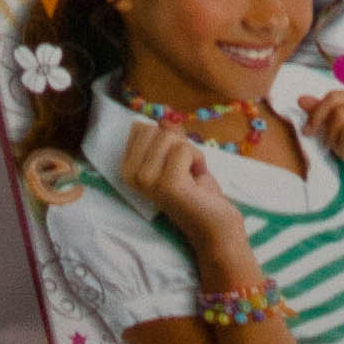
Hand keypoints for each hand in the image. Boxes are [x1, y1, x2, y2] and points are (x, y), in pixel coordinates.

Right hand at [113, 121, 251, 261]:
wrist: (214, 223)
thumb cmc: (196, 189)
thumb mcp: (178, 156)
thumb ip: (168, 137)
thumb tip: (163, 120)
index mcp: (129, 170)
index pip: (141, 129)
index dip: (166, 139)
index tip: (173, 161)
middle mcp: (132, 176)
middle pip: (155, 130)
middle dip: (177, 143)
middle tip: (184, 168)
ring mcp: (147, 181)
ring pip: (169, 136)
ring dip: (189, 151)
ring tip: (191, 174)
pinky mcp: (167, 184)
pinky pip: (184, 149)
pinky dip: (197, 159)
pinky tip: (196, 179)